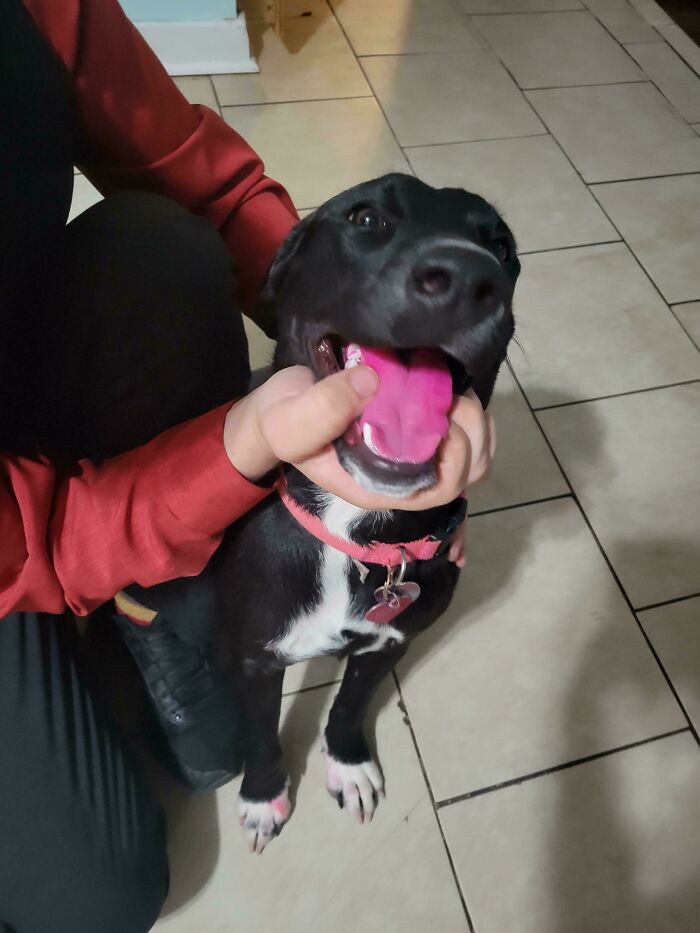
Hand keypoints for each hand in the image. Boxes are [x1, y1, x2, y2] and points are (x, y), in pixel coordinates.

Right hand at [224, 367, 495, 511]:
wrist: (278, 409)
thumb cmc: (283, 421)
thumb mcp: (286, 420)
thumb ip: (321, 409)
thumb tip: (372, 384)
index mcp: (378, 485)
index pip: (436, 490)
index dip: (455, 460)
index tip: (443, 421)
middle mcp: (403, 476)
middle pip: (466, 473)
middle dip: (473, 434)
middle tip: (454, 396)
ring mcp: (414, 454)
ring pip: (475, 454)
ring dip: (477, 421)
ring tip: (456, 390)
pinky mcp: (418, 430)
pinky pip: (466, 431)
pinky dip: (471, 411)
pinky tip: (455, 390)